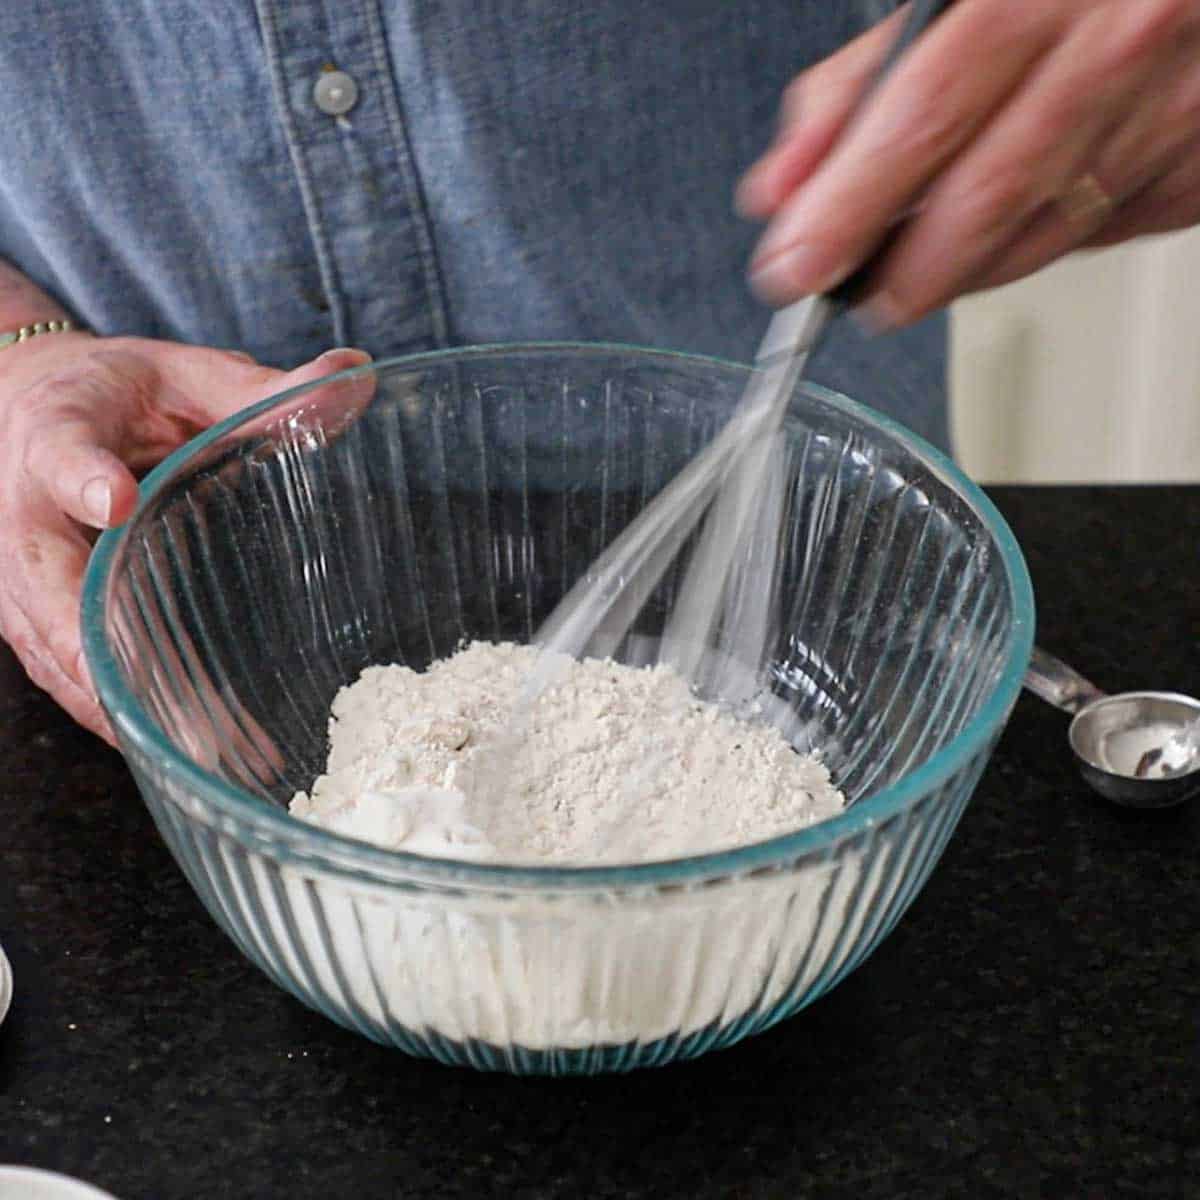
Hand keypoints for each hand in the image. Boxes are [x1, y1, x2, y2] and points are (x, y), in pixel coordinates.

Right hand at [0, 311, 368, 742]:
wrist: (23, 407)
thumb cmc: (117, 394)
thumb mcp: (186, 373)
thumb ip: (263, 389)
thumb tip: (357, 375)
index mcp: (54, 429)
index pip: (60, 453)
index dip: (83, 479)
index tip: (113, 500)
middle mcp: (19, 514)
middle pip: (47, 590)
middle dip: (114, 654)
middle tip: (196, 712)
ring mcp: (18, 579)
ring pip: (58, 654)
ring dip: (131, 709)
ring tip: (217, 753)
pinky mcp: (35, 619)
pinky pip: (71, 675)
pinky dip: (126, 716)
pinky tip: (192, 750)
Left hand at [738, 0, 1199, 323]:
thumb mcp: (952, 0)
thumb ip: (856, 90)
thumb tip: (782, 189)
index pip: (923, 120)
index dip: (850, 208)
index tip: (799, 268)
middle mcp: (1118, 42)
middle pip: (985, 199)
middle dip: (902, 273)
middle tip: (857, 300)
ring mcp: (1171, 111)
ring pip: (1039, 238)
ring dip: (961, 273)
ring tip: (913, 275)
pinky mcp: (1194, 170)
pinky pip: (1094, 238)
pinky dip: (1033, 246)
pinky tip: (1008, 227)